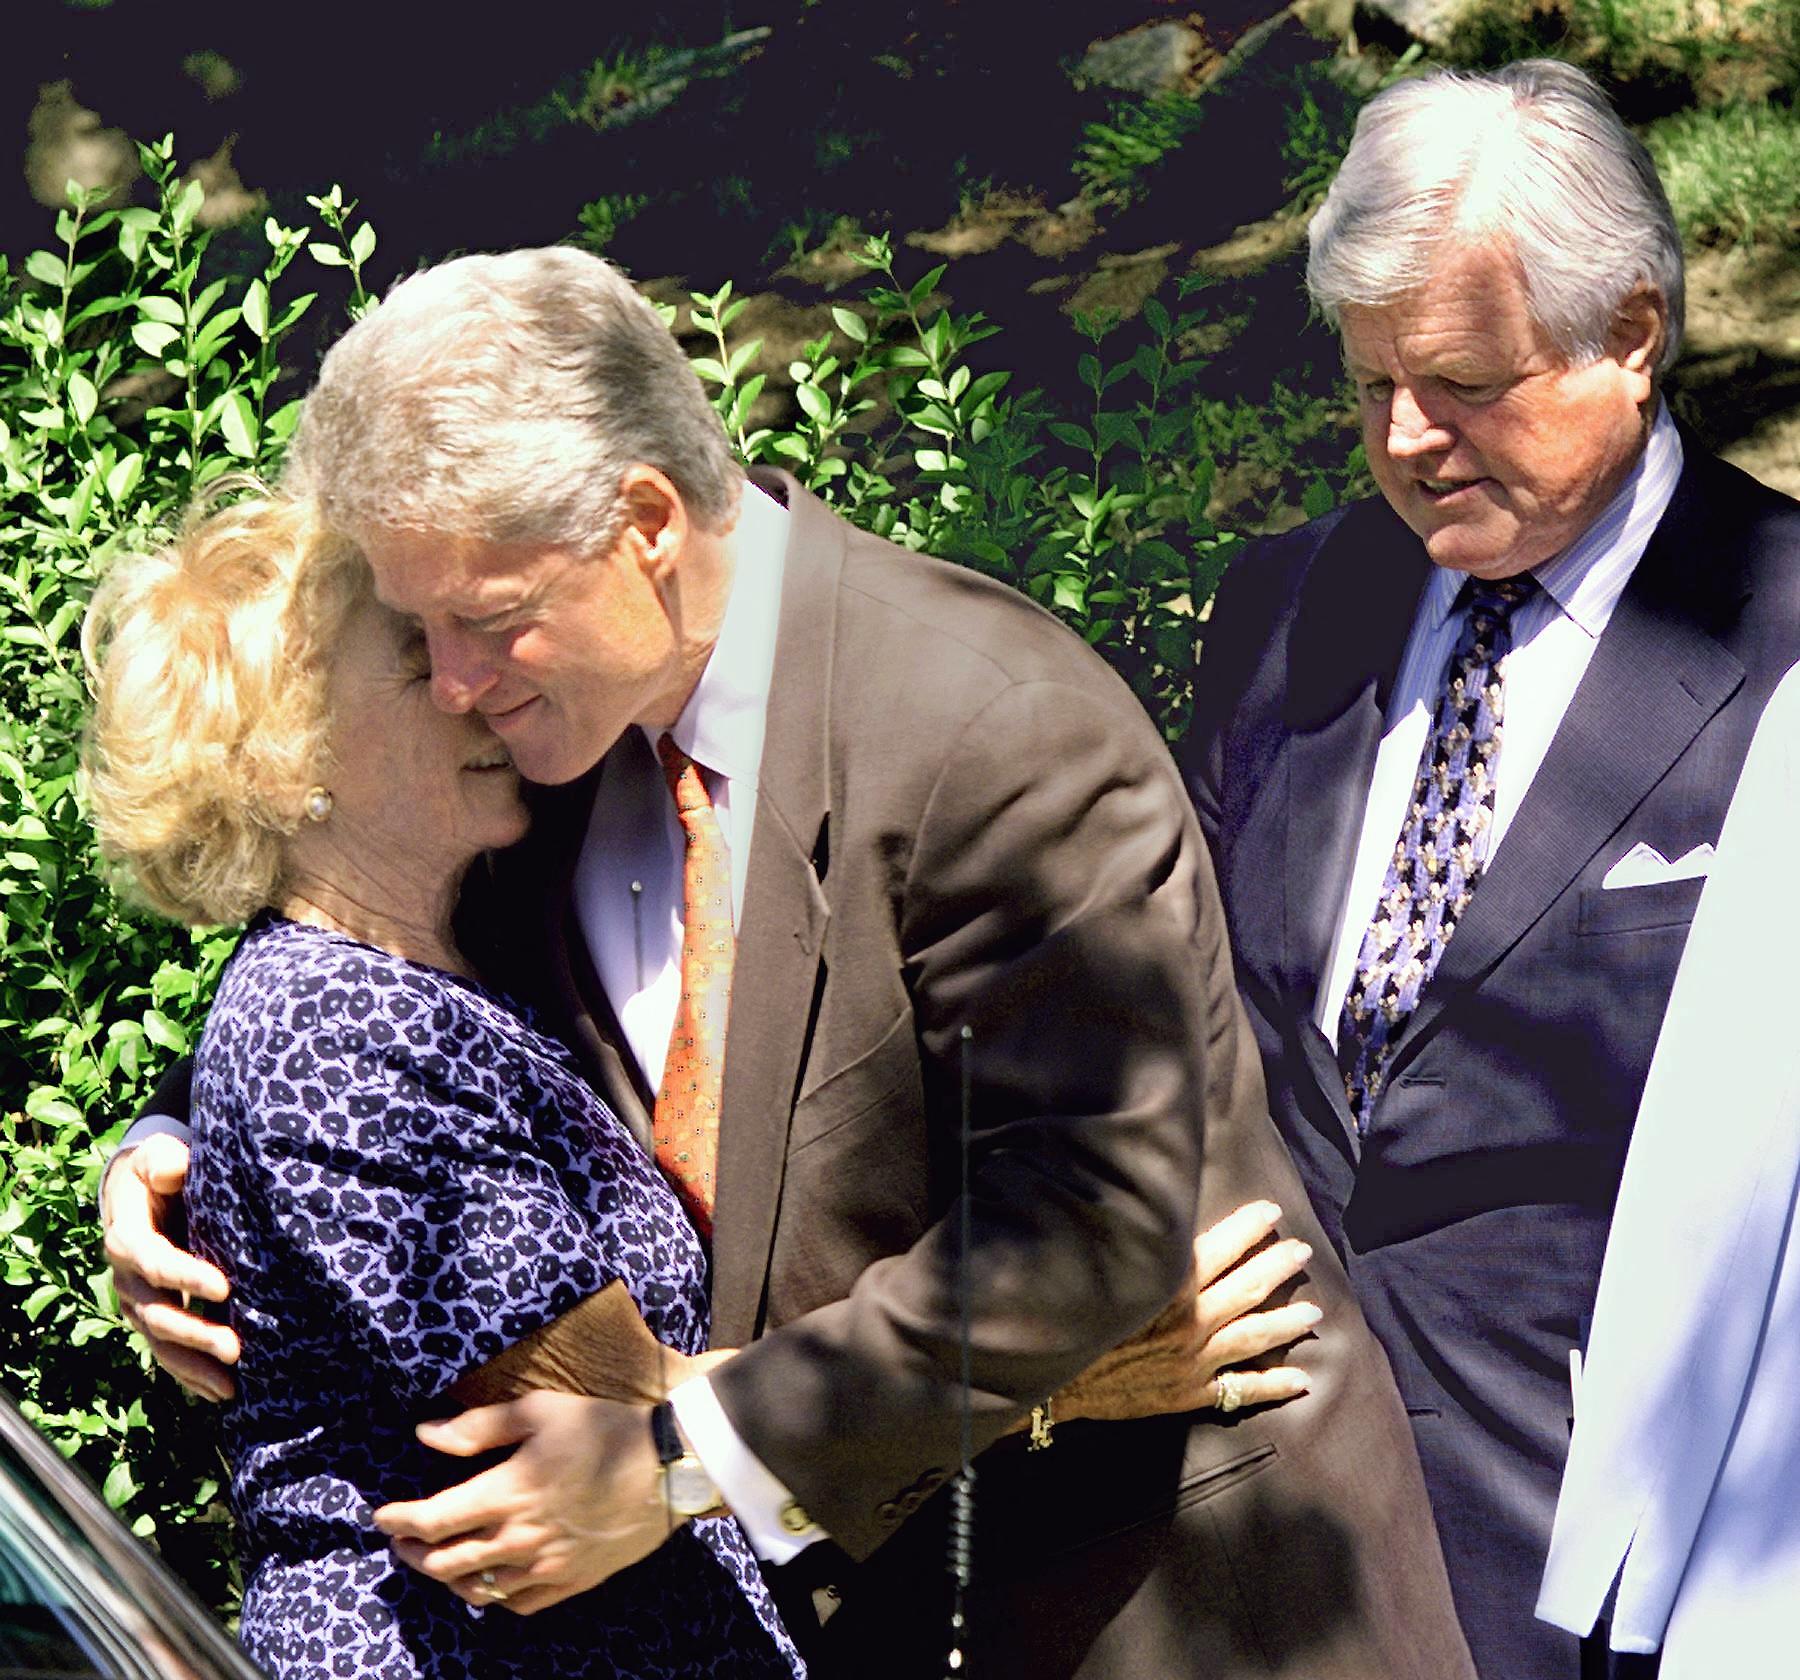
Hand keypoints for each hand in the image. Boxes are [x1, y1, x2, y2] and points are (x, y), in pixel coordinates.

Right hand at [102, 1135, 237, 1401]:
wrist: (144, 1194)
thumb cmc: (161, 1172)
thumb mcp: (158, 1158)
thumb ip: (165, 1162)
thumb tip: (173, 1169)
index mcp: (127, 1237)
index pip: (154, 1260)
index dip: (185, 1276)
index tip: (224, 1286)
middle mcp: (127, 1278)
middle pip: (157, 1313)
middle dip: (195, 1333)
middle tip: (235, 1348)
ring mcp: (138, 1303)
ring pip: (161, 1342)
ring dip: (194, 1366)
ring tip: (230, 1387)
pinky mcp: (154, 1318)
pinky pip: (168, 1353)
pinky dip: (190, 1376)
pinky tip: (219, 1394)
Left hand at [374, 1390, 676, 1615]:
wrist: (669, 1465)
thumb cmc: (604, 1428)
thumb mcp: (541, 1410)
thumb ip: (479, 1427)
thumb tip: (426, 1434)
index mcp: (508, 1492)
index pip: (433, 1521)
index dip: (399, 1520)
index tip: (382, 1515)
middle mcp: (520, 1537)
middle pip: (445, 1563)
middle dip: (412, 1554)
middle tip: (401, 1540)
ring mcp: (545, 1565)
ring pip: (477, 1590)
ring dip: (446, 1578)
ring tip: (437, 1561)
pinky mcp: (571, 1580)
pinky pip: (517, 1604)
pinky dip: (492, 1597)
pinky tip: (489, 1581)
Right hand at [1054, 1200, 1316, 1422]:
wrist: (1053, 1379)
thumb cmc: (1073, 1316)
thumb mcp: (1104, 1269)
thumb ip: (1142, 1248)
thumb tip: (1164, 1220)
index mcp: (1169, 1285)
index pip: (1221, 1247)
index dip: (1249, 1227)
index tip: (1271, 1211)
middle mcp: (1189, 1320)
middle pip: (1246, 1288)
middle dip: (1277, 1266)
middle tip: (1302, 1251)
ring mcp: (1193, 1359)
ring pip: (1253, 1335)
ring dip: (1287, 1321)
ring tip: (1314, 1312)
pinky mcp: (1189, 1392)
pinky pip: (1240, 1389)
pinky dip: (1272, 1385)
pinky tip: (1300, 1380)